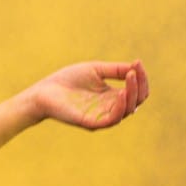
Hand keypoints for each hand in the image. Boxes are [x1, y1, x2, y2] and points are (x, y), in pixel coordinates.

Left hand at [32, 60, 149, 129]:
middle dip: (140, 85)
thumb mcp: (96, 70)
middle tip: (134, 70)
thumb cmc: (67, 80)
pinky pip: (112, 119)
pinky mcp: (91, 123)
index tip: (138, 62)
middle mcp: (110, 109)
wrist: (43, 92)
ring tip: (130, 77)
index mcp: (112, 97)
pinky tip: (121, 93)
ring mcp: (101, 117)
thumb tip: (136, 66)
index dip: (141, 78)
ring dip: (133, 94)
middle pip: (136, 102)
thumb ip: (116, 70)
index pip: (136, 92)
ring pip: (128, 111)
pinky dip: (121, 107)